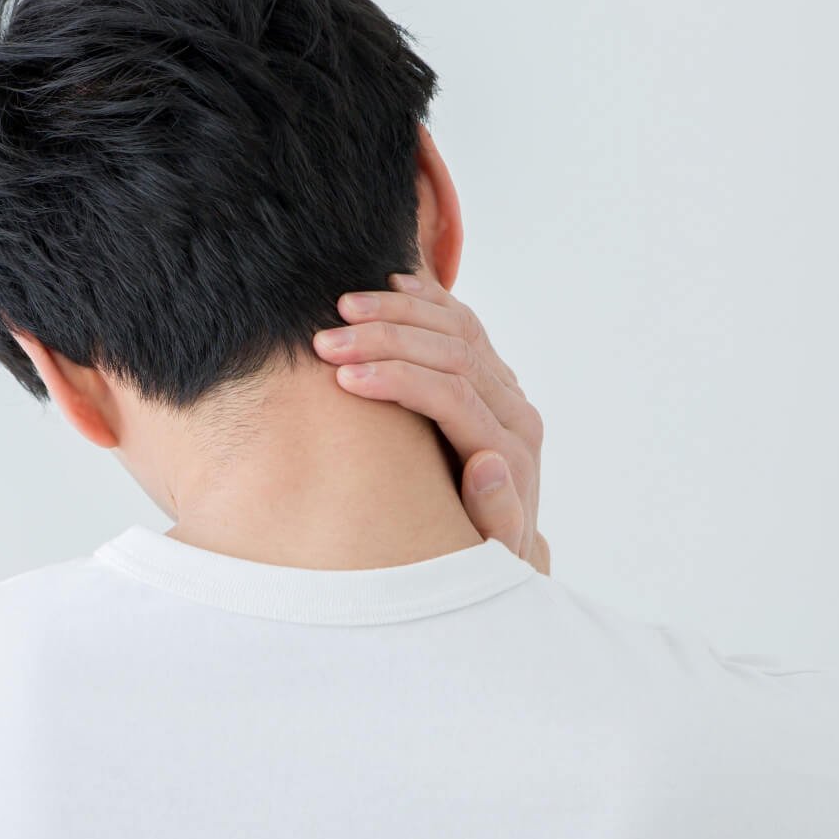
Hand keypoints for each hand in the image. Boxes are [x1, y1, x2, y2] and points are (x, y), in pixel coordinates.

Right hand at [312, 271, 548, 573]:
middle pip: (453, 352)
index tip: (343, 377)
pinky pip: (461, 321)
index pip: (454, 395)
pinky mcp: (491, 374)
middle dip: (386, 339)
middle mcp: (514, 410)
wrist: (501, 544)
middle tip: (324, 339)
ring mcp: (504, 386)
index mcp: (511, 448)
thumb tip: (489, 464)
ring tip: (342, 307)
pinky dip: (425, 299)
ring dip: (397, 310)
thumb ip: (493, 512)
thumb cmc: (477, 554)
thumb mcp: (486, 551)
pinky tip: (390, 283)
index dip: (397, 380)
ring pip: (456, 327)